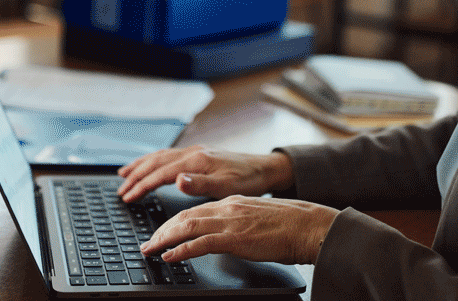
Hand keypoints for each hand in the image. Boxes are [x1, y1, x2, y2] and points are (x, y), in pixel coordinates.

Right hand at [116, 146, 293, 202]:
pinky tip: (151, 166)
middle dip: (135, 176)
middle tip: (120, 190)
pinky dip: (153, 161)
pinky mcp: (199, 155)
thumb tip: (177, 180)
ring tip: (124, 174)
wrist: (266, 169)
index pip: (160, 173)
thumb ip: (201, 184)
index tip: (127, 197)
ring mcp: (195, 152)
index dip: (142, 186)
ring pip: (160, 157)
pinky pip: (169, 156)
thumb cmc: (249, 180)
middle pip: (155, 162)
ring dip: (140, 165)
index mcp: (197, 161)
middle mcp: (193, 153)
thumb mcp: (228, 187)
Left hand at [139, 195, 337, 264]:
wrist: (309, 225)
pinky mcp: (235, 237)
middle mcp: (227, 207)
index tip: (160, 233)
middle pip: (184, 216)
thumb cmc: (290, 225)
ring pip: (187, 226)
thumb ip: (238, 221)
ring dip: (164, 239)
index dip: (173, 222)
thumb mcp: (257, 217)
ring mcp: (230, 221)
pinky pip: (200, 242)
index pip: (194, 210)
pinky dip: (181, 249)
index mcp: (232, 202)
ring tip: (151, 250)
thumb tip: (226, 234)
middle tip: (148, 244)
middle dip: (162, 231)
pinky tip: (170, 256)